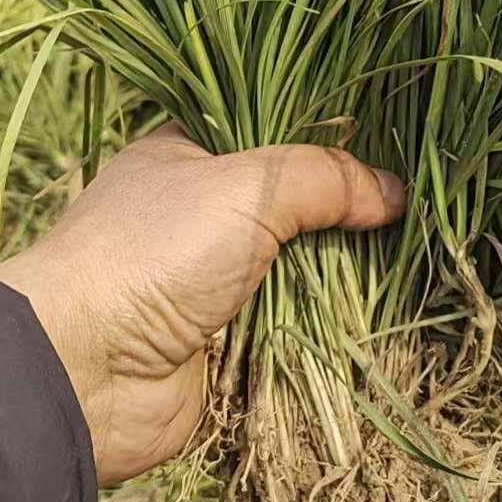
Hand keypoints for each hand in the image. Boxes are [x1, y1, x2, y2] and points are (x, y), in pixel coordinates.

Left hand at [0, 124, 404, 484]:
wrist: (85, 370)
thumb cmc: (152, 252)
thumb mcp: (246, 186)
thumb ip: (325, 178)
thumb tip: (396, 193)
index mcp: (191, 155)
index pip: (276, 131)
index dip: (332, 139)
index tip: (394, 145)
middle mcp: (201, 215)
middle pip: (299, 206)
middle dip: (350, 214)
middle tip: (416, 209)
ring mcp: (214, 282)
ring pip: (304, 271)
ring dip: (347, 277)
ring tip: (415, 262)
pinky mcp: (229, 343)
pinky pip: (298, 331)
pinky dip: (332, 330)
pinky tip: (383, 317)